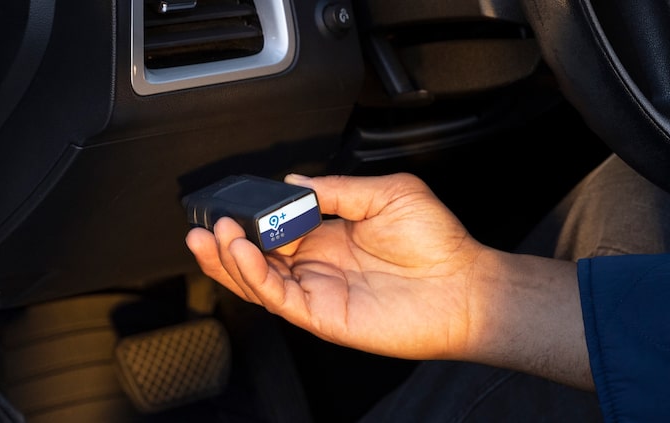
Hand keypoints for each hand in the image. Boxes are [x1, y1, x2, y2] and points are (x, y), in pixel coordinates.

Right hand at [185, 173, 488, 359]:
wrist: (466, 285)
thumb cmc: (439, 243)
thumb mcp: (388, 193)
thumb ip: (337, 189)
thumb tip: (293, 182)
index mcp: (331, 234)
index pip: (276, 225)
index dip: (252, 216)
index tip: (231, 200)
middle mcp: (319, 264)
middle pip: (257, 255)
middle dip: (226, 240)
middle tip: (204, 222)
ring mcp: (319, 290)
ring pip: (258, 279)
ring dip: (230, 259)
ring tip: (212, 235)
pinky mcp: (323, 315)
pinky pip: (278, 297)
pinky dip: (254, 277)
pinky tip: (242, 253)